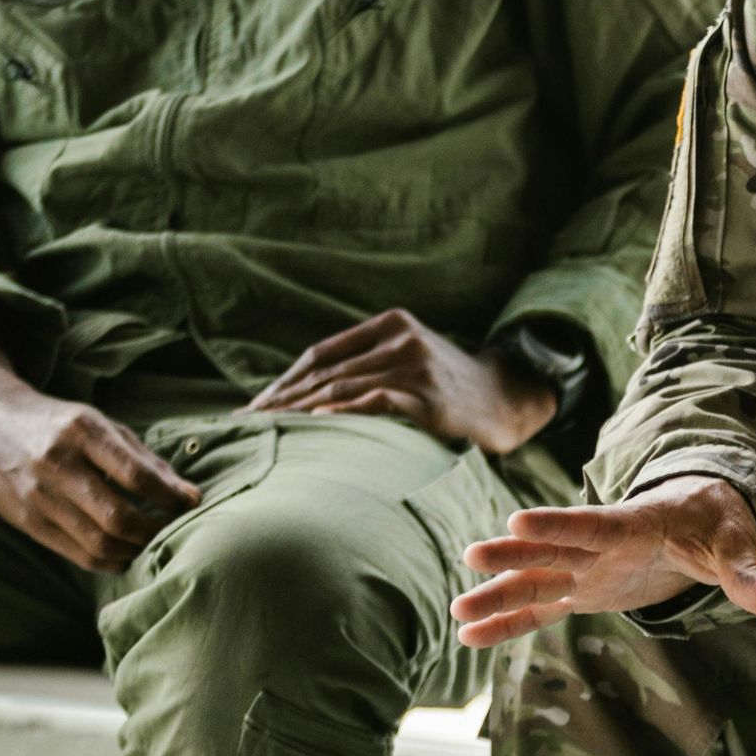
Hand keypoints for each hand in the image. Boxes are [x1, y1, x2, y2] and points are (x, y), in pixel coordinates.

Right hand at [0, 342, 198, 575]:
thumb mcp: (101, 425)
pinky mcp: (27, 522)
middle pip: (117, 516)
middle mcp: (56, 464)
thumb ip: (144, 459)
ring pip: (98, 542)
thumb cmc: (58, 425)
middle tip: (175, 530)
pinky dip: (110, 560)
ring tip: (153, 544)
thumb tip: (189, 495)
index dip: (170, 496)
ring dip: (135, 550)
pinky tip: (126, 554)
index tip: (192, 503)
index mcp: (82, 432)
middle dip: (155, 530)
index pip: (136, 475)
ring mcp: (38, 497)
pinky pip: (77, 553)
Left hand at [250, 311, 555, 453]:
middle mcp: (400, 338)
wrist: (508, 399)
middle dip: (283, 400)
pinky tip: (313, 427)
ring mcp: (415, 364)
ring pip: (342, 387)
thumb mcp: (412, 362)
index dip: (285, 382)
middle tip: (246, 424)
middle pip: (326, 372)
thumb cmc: (452, 391)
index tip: (253, 407)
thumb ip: (371, 367)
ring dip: (300, 412)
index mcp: (391, 324)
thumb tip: (309, 397)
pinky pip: (373, 403)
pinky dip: (340, 415)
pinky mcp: (427, 395)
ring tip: (268, 431)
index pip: (322, 354)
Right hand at [452, 475, 755, 646]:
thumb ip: (754, 576)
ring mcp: (585, 567)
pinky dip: (508, 620)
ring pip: (536, 580)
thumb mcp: (739, 548)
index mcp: (635, 525)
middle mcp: (600, 544)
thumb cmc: (718, 526)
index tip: (518, 520)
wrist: (699, 515)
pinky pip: (539, 607)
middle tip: (472, 555)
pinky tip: (469, 635)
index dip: (558, 525)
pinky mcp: (582, 589)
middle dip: (513, 555)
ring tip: (456, 614)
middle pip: (552, 550)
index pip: (593, 524)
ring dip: (498, 594)